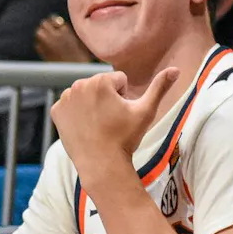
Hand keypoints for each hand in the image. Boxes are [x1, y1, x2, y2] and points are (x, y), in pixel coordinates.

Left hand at [35, 15, 95, 62]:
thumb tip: (61, 27)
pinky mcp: (43, 53)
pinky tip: (46, 48)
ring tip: (46, 38)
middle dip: (46, 26)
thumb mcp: (80, 41)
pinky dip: (40, 44)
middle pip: (44, 23)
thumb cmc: (82, 58)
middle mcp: (55, 35)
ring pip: (39, 32)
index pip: (54, 19)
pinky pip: (37, 44)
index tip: (55, 23)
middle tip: (49, 30)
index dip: (54, 21)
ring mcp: (47, 43)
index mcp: (66, 30)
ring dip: (41, 33)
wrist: (77, 72)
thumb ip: (69, 32)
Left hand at [51, 67, 179, 177]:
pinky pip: (71, 105)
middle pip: (101, 85)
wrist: (101, 164)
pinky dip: (77, 113)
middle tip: (111, 121)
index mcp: (101, 81)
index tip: (121, 115)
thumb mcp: (146, 111)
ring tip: (98, 125)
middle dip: (108, 98)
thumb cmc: (125, 137)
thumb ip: (159, 87)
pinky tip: (85, 127)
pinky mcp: (56, 111)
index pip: (119, 80)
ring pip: (86, 94)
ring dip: (93, 104)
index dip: (125, 97)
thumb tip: (176, 69)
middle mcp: (79, 85)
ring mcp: (65, 98)